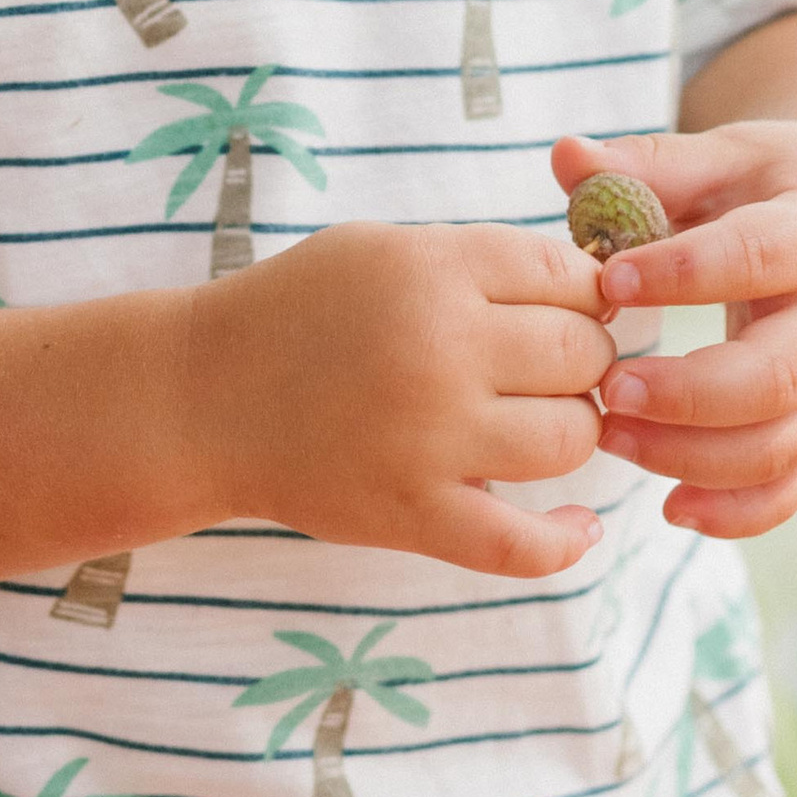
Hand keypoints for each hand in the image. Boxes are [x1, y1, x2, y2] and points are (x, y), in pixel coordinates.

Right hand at [198, 222, 617, 580]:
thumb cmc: (299, 312)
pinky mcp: (414, 515)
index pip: (569, 276)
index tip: (568, 308)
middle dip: (585, 359)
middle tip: (554, 367)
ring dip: (572, 431)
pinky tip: (582, 525)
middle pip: (582, 355)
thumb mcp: (383, 250)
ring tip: (538, 422)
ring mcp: (430, 439)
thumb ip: (479, 262)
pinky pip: (523, 545)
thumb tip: (591, 288)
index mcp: (432, 271)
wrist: (204, 397)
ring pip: (571, 438)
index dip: (585, 293)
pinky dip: (566, 540)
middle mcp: (440, 350)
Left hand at [551, 108, 796, 540]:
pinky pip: (793, 486)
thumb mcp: (722, 155)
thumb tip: (565, 155)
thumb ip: (645, 164)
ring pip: (780, 446)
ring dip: (692, 457)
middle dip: (685, 395)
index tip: (606, 281)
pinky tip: (670, 506)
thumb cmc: (773, 180)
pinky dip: (737, 512)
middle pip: (774, 378)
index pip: (756, 257)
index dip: (682, 273)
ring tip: (609, 436)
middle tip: (604, 390)